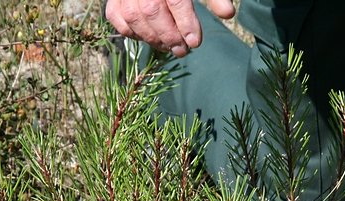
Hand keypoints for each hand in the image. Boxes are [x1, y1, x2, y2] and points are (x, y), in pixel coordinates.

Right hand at [105, 0, 234, 57]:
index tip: (195, 42)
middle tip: (183, 51)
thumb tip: (228, 14)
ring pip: (133, 16)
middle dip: (169, 35)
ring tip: (168, 47)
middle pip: (152, 11)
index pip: (176, 0)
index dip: (186, 23)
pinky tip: (148, 38)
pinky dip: (131, 32)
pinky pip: (116, 18)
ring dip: (152, 38)